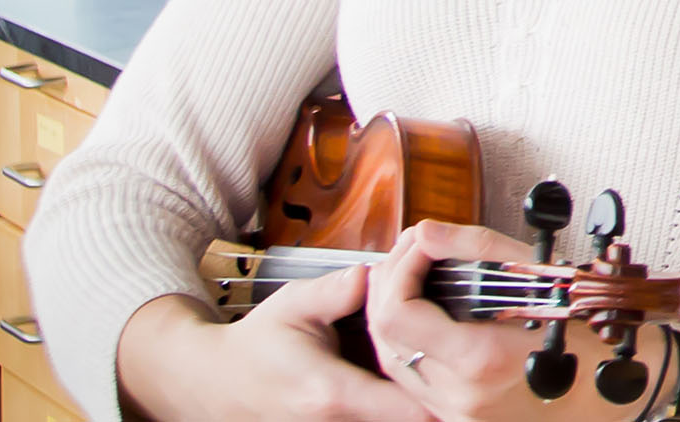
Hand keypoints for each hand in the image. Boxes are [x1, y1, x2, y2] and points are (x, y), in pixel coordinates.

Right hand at [118, 274, 433, 421]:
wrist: (216, 383)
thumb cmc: (257, 344)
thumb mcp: (295, 304)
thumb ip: (340, 289)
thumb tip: (379, 273)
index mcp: (331, 391)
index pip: (406, 407)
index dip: (441, 390)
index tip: (462, 366)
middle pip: (409, 416)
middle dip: (436, 391)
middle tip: (455, 360)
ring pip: (395, 418)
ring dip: (418, 397)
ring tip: (436, 366)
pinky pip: (379, 418)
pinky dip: (397, 403)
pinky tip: (408, 377)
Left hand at [365, 221, 643, 421]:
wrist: (623, 390)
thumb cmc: (595, 339)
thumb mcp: (543, 282)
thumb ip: (478, 251)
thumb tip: (428, 233)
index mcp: (482, 361)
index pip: (397, 315)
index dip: (398, 270)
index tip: (418, 244)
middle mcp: (461, 396)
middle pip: (384, 338)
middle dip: (390, 283)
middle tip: (413, 252)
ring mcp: (456, 415)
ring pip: (392, 362)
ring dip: (394, 314)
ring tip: (417, 278)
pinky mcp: (457, 420)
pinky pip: (414, 381)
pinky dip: (412, 342)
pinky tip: (429, 318)